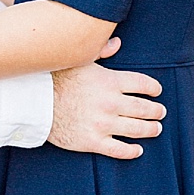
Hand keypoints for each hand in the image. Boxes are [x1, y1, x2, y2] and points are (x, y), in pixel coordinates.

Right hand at [48, 41, 165, 159]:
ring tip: (155, 128)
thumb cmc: (54, 79)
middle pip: (145, 108)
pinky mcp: (93, 141)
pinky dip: (132, 151)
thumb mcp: (77, 60)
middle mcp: (110, 103)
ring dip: (151, 129)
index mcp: (109, 81)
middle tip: (160, 112)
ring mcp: (103, 124)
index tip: (156, 90)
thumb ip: (100, 51)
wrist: (32, 103)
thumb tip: (117, 43)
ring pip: (138, 130)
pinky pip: (120, 150)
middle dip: (157, 110)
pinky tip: (137, 149)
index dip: (154, 88)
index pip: (143, 84)